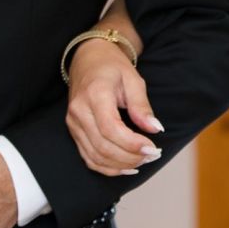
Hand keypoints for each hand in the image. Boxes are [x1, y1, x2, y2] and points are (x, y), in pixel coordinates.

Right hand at [66, 38, 164, 175]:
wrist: (87, 60)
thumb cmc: (112, 67)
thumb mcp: (133, 79)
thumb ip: (142, 106)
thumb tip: (155, 129)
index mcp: (94, 94)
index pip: (110, 128)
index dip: (131, 144)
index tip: (152, 148)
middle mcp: (79, 111)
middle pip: (102, 146)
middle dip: (130, 157)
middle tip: (152, 155)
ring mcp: (73, 123)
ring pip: (95, 156)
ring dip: (120, 165)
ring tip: (142, 161)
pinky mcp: (74, 131)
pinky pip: (88, 157)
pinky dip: (107, 167)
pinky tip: (126, 167)